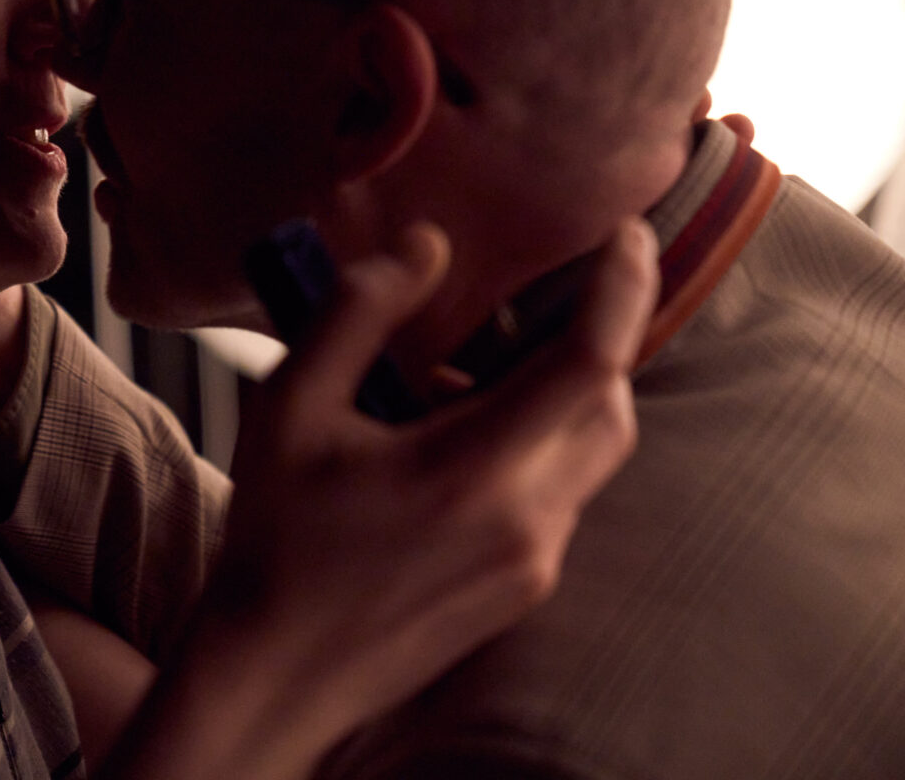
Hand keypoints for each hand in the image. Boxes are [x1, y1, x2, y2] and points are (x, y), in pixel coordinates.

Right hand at [199, 218, 651, 754]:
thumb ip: (359, 312)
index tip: (629, 233)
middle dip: (584, 342)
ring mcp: (534, 564)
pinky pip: (560, 496)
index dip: (622, 287)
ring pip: (591, 452)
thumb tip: (427, 246)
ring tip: (448, 391)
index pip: (589, 362)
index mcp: (474, 470)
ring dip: (551, 398)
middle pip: (609, 404)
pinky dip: (529, 449)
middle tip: (511, 312)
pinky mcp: (525, 591)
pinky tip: (443, 451)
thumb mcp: (290, 406)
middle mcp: (528, 521)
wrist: (276, 672)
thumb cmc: (276, 538)